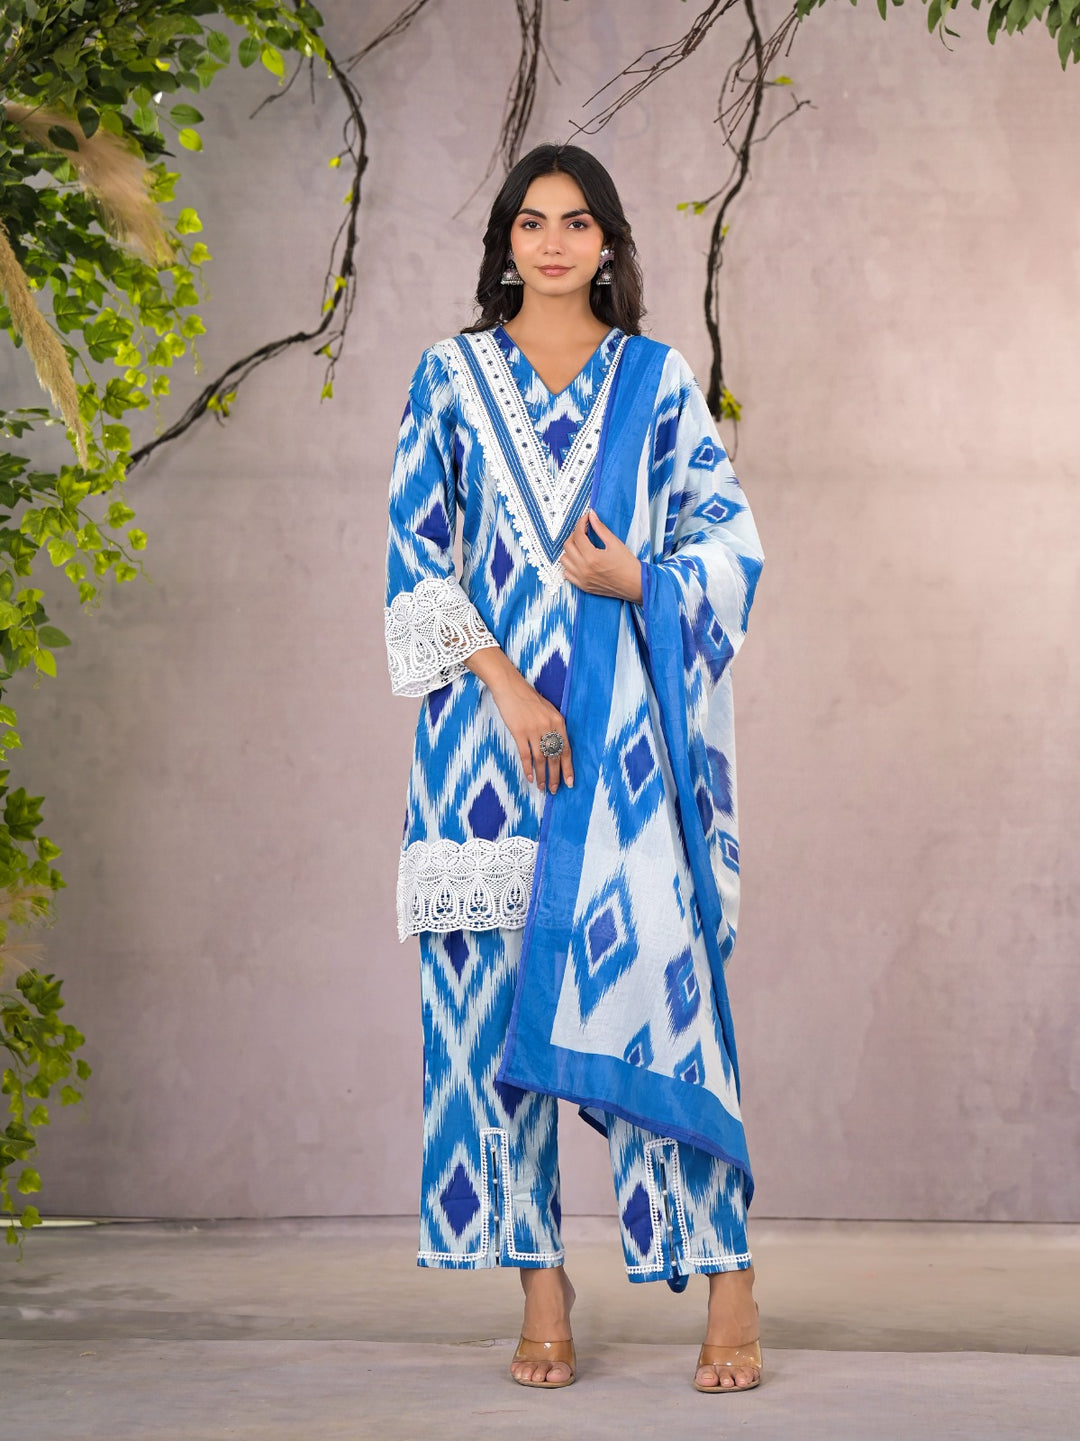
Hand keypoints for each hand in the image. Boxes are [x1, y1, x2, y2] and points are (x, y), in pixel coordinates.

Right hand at [465, 647, 573, 793]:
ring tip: (542, 788)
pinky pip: (525, 756)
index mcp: (558, 721)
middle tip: (554, 790)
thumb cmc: (528, 699)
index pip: (566, 750)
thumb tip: (557, 749)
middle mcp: (548, 727)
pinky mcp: (519, 732)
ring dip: (542, 776)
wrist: (510, 687)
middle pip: (555, 757)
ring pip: (541, 760)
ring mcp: (533, 730)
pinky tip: (530, 778)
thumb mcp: (548, 710)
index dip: (568, 768)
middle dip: (556, 776)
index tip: (569, 783)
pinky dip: (528, 769)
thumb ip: (554, 727)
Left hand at [560, 509, 642, 602]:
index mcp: (592, 557)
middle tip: (584, 531)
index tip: (586, 519)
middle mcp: (584, 569)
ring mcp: (582, 579)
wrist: (634, 584)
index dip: (581, 523)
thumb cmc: (628, 565)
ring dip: (570, 550)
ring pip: (564, 560)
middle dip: (574, 534)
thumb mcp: (615, 543)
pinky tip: (579, 560)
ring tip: (581, 546)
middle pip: (568, 546)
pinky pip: (567, 574)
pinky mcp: (583, 586)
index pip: (578, 535)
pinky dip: (570, 565)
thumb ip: (601, 528)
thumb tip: (591, 516)